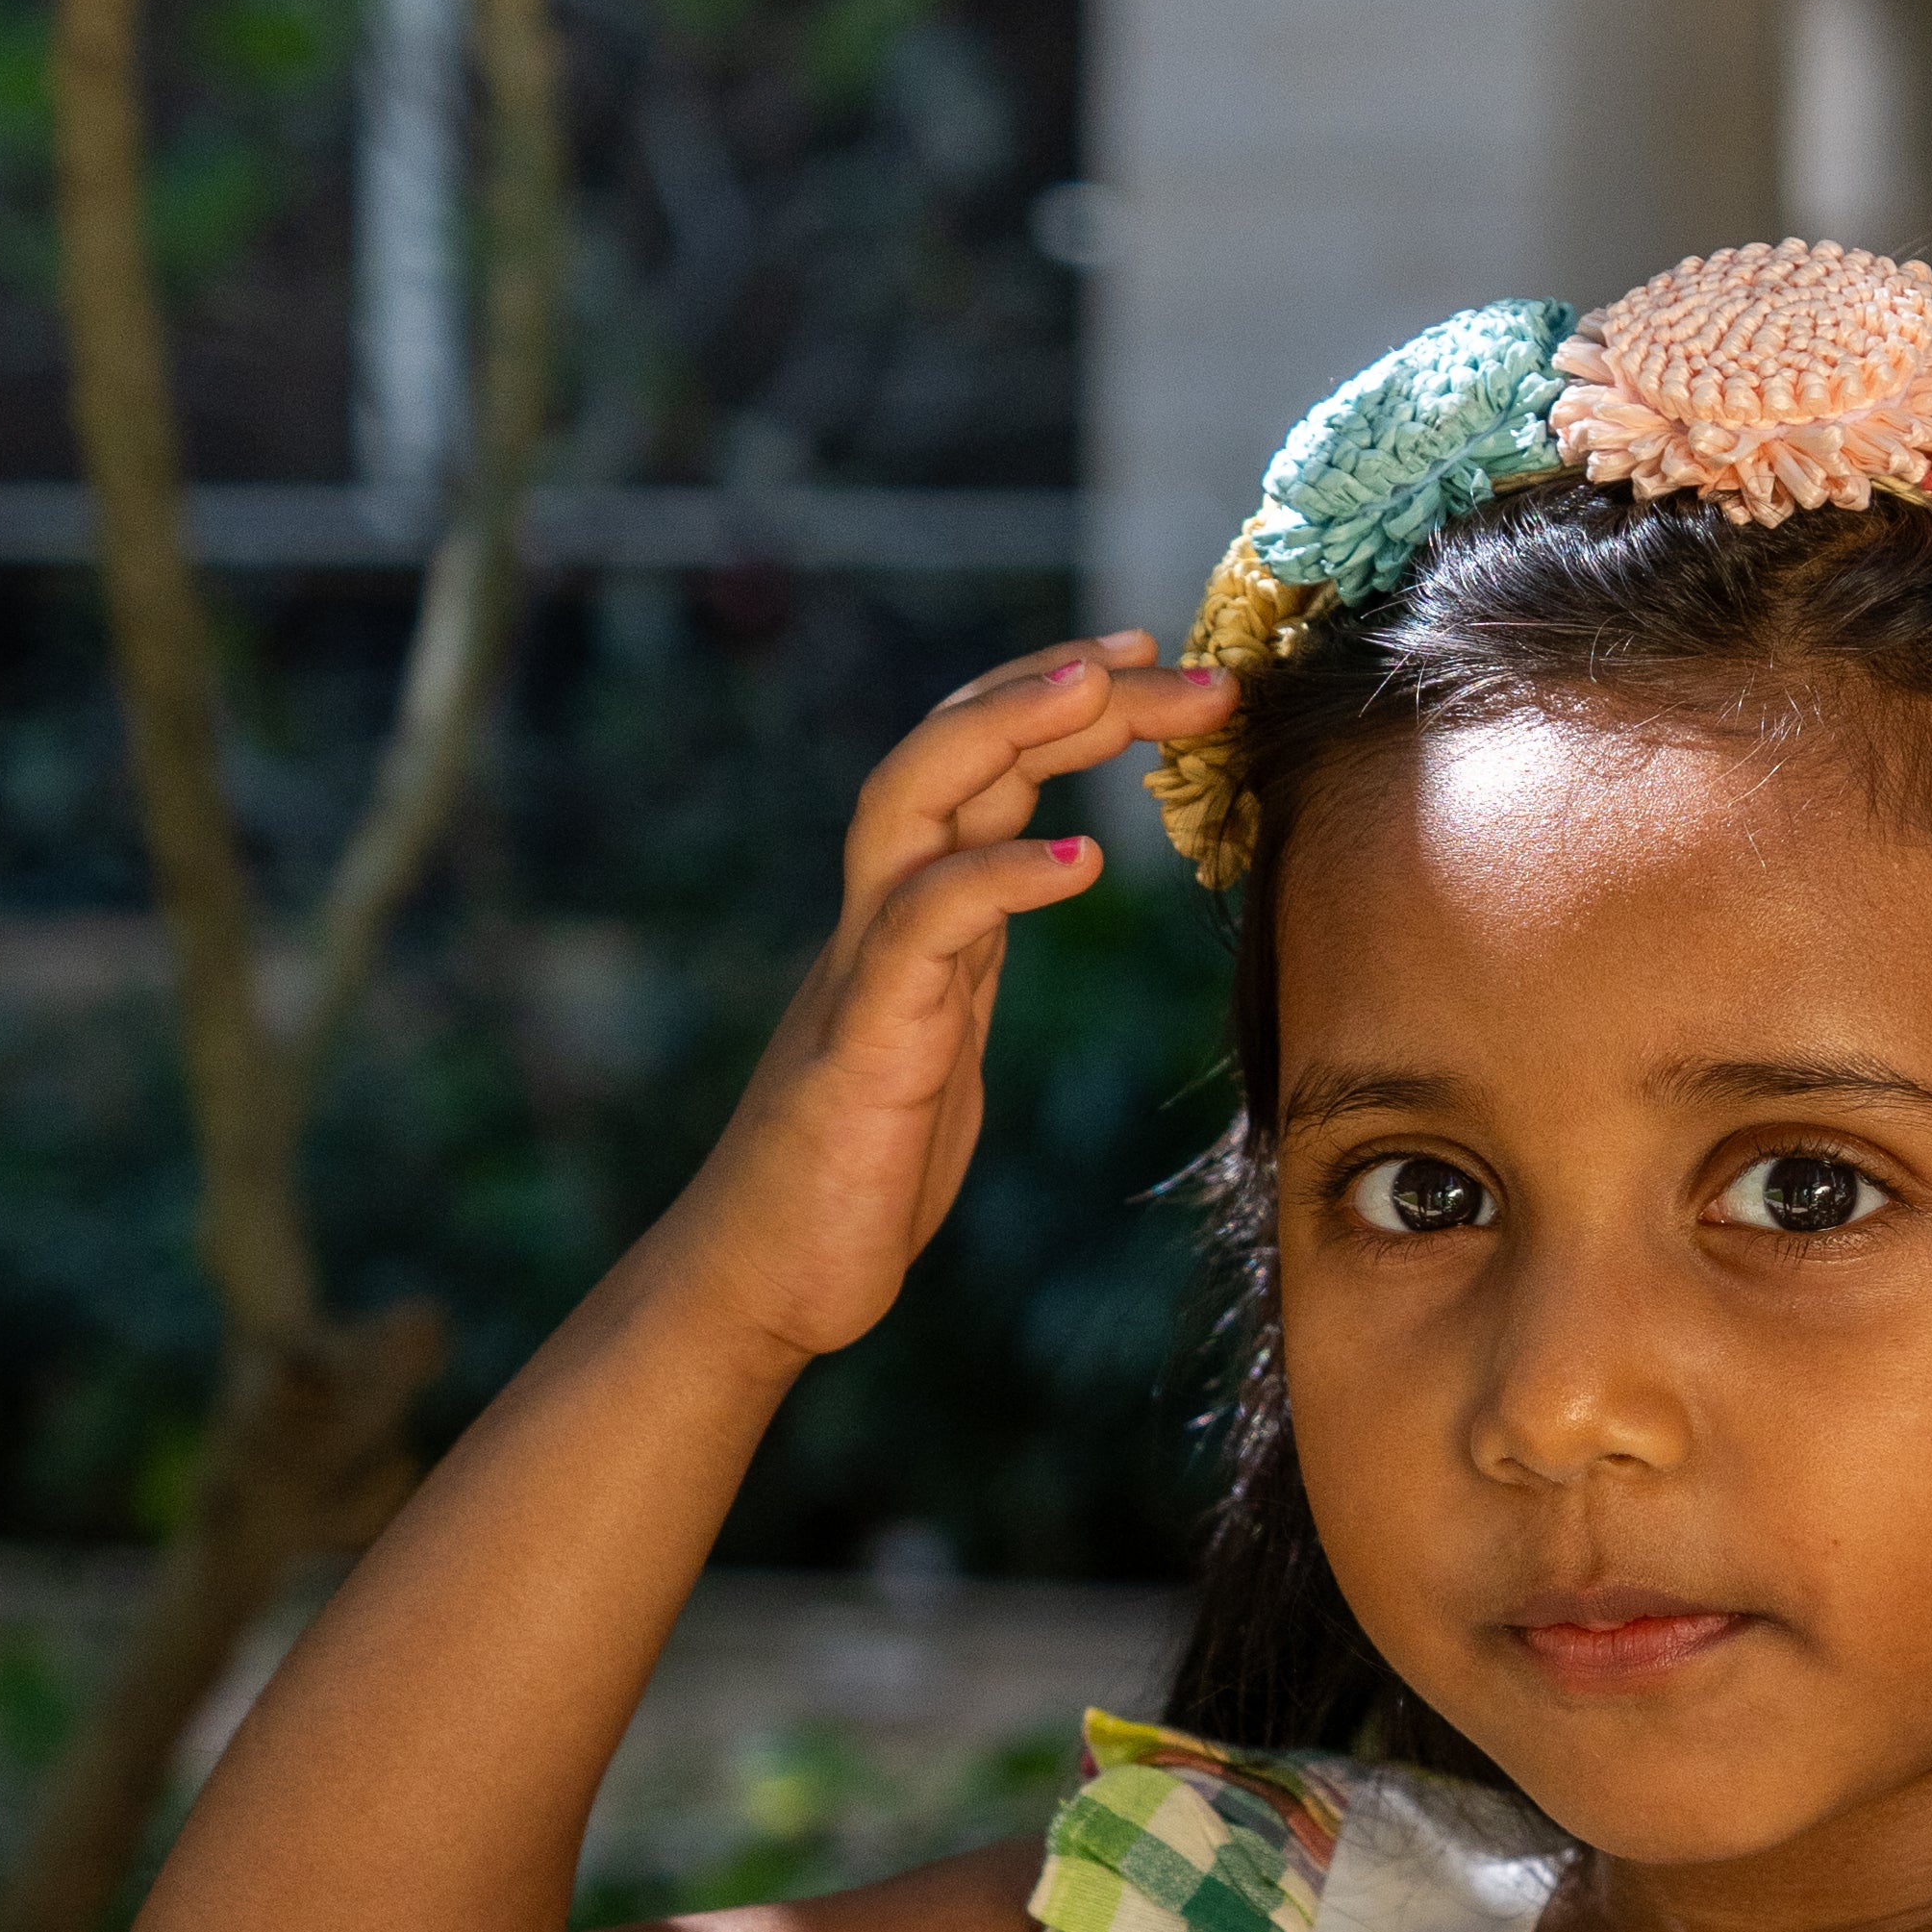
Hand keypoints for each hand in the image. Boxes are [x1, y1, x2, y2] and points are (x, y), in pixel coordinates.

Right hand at [656, 635, 1235, 1375]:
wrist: (765, 1280)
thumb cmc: (859, 1164)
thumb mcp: (947, 1033)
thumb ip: (978, 952)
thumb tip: (1038, 877)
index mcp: (911, 914)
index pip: (980, 766)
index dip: (1056, 700)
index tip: (1151, 659)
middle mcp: (878, 919)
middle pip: (950, 750)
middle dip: (1056, 688)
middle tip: (1166, 651)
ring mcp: (861, 974)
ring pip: (913, 803)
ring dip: (1007, 733)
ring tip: (1103, 690)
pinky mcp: (863, 1047)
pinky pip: (925, 936)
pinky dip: (997, 881)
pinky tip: (1079, 860)